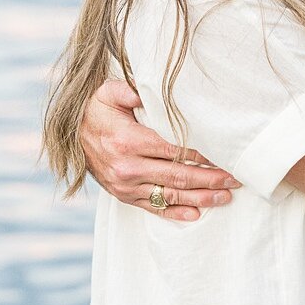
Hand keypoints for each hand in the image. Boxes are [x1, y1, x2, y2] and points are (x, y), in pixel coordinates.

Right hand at [80, 76, 237, 221]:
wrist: (69, 135)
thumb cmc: (96, 111)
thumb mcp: (109, 93)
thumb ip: (129, 91)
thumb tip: (148, 91)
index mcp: (128, 142)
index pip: (175, 151)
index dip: (203, 155)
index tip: (226, 156)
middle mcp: (127, 168)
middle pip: (177, 176)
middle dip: (209, 179)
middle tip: (235, 179)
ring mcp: (125, 186)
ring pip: (169, 195)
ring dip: (200, 198)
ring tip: (226, 197)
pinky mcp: (123, 196)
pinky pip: (152, 208)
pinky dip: (175, 212)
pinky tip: (196, 214)